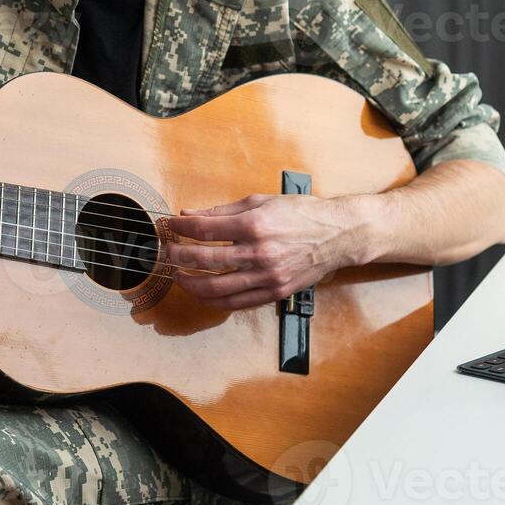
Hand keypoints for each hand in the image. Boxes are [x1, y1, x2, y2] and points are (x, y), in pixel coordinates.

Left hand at [164, 193, 381, 309]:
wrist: (338, 235)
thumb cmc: (301, 213)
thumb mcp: (261, 201)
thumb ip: (222, 211)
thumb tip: (190, 214)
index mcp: (255, 225)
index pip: (204, 230)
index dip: (181, 229)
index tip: (169, 227)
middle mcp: (260, 253)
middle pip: (205, 261)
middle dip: (178, 257)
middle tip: (167, 254)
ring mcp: (267, 277)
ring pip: (216, 288)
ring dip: (191, 284)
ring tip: (178, 277)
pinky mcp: (274, 293)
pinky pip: (236, 304)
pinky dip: (214, 301)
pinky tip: (202, 294)